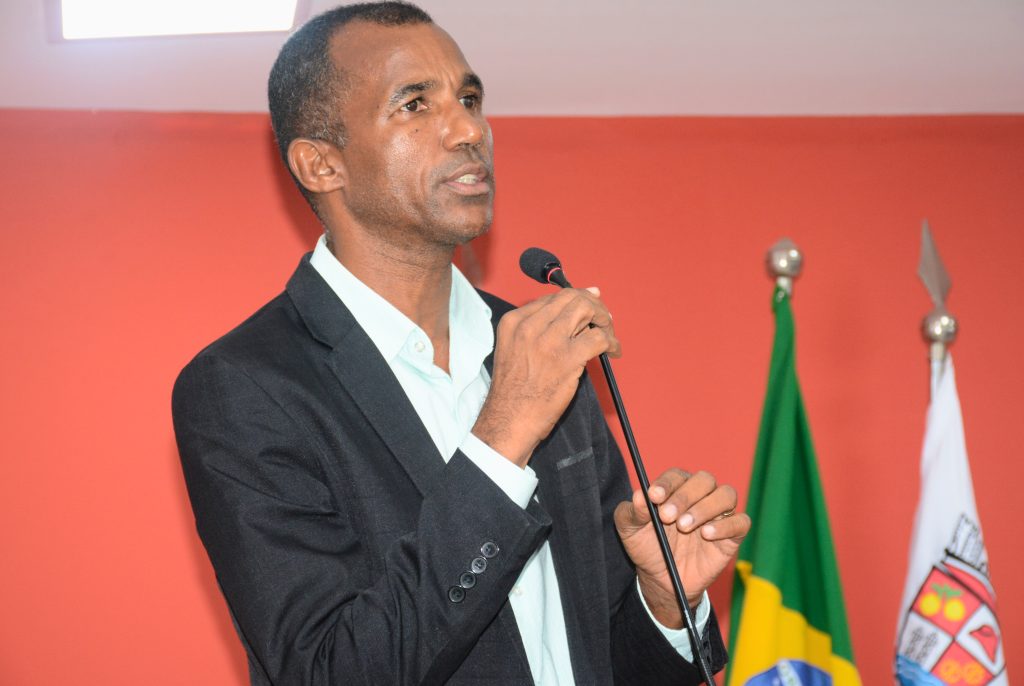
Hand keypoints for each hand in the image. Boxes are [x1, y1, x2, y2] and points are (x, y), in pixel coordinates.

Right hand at [473, 287, 619, 466]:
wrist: (509, 420)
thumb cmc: (514, 391)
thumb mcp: (514, 349)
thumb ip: (536, 332)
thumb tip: (572, 317)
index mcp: (514, 321)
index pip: (552, 298)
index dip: (576, 300)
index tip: (589, 308)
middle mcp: (530, 325)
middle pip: (571, 298)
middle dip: (593, 305)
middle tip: (604, 319)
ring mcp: (549, 340)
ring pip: (587, 310)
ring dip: (604, 320)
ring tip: (609, 335)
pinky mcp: (567, 357)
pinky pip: (599, 338)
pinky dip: (612, 342)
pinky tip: (612, 352)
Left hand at [614, 468, 749, 627]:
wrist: (661, 580)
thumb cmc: (647, 546)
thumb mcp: (630, 530)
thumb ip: (632, 512)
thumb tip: (639, 495)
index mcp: (676, 488)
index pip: (676, 475)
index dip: (666, 483)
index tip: (653, 496)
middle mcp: (700, 496)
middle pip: (704, 480)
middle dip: (685, 496)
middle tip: (667, 516)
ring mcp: (718, 514)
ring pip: (726, 495)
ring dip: (705, 507)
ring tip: (684, 526)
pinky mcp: (732, 535)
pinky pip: (741, 522)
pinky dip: (726, 525)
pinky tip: (707, 534)